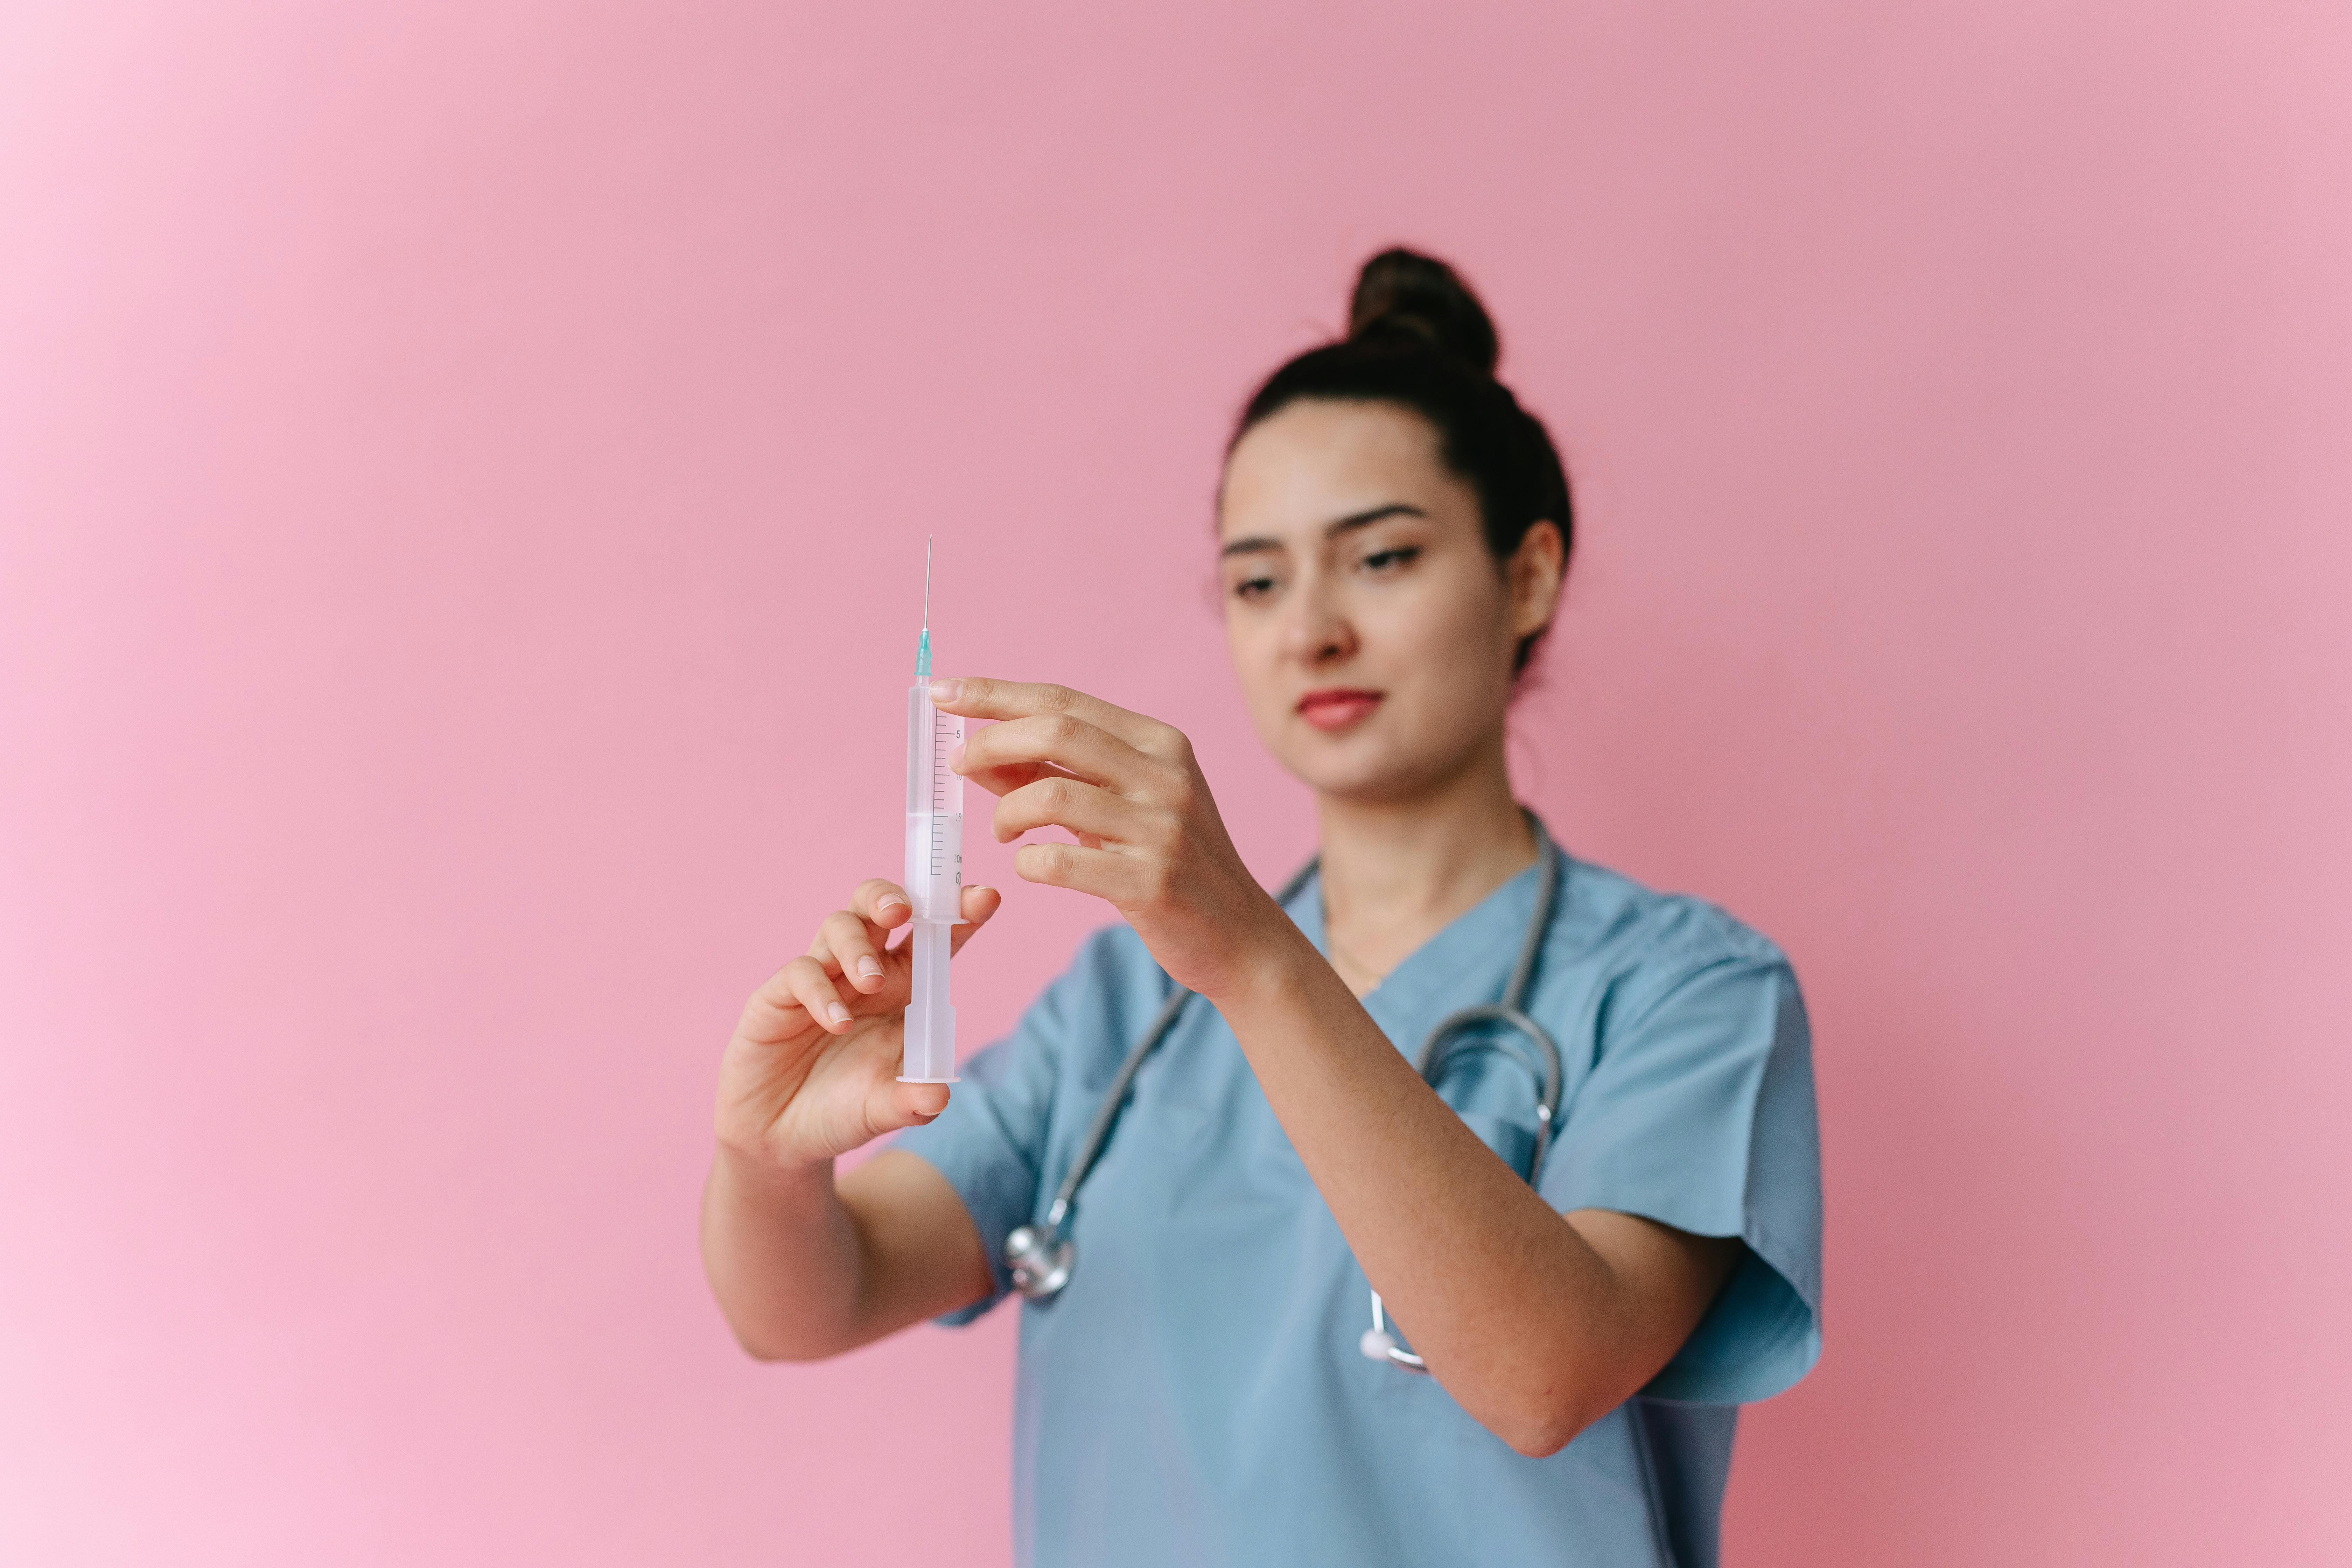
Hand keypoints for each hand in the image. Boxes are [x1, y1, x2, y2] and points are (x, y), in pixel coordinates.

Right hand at [715, 879, 1000, 1171]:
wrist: (782, 1138)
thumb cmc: (842, 1110)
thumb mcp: (885, 1110)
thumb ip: (913, 1101)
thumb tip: (938, 1096)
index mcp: (902, 987)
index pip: (933, 937)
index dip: (957, 912)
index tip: (986, 898)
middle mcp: (863, 972)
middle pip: (876, 906)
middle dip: (891, 896)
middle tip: (902, 912)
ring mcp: (821, 978)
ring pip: (840, 924)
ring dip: (858, 946)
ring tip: (870, 984)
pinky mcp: (779, 996)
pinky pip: (801, 971)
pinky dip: (821, 991)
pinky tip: (838, 1024)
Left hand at [934, 677, 1290, 999]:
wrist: (1237, 935)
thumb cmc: (1168, 863)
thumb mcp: (1121, 807)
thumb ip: (1057, 776)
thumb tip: (979, 753)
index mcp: (1161, 744)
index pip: (1064, 701)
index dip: (996, 693)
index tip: (943, 691)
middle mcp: (1166, 776)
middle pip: (1056, 732)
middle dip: (991, 741)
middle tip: (957, 763)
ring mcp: (1161, 829)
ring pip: (1051, 796)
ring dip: (1006, 811)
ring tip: (1000, 830)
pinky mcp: (1150, 882)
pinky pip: (1060, 862)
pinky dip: (1028, 861)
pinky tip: (1029, 866)